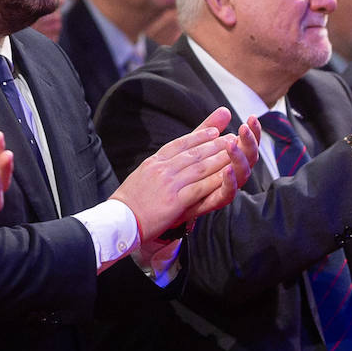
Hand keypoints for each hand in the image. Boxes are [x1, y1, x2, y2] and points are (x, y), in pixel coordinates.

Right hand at [110, 107, 241, 242]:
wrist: (119, 220)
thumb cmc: (129, 202)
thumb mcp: (140, 176)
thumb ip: (155, 167)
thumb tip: (163, 162)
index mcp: (153, 162)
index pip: (179, 144)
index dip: (198, 136)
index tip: (213, 131)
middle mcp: (162, 168)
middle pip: (193, 152)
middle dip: (214, 144)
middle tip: (230, 138)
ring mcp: (168, 183)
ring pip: (199, 167)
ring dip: (219, 158)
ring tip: (232, 153)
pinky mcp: (175, 200)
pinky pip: (199, 188)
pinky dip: (214, 180)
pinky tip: (226, 176)